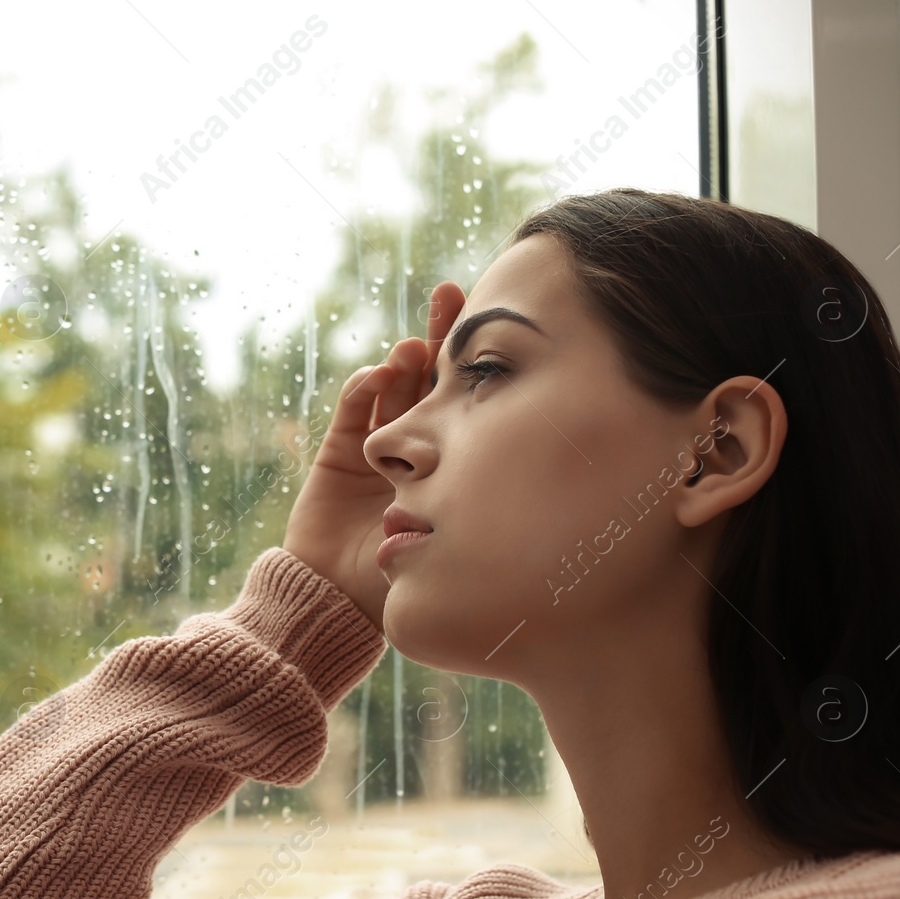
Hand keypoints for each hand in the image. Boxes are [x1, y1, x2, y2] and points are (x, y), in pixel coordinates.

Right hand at [282, 281, 465, 633]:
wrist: (339, 604)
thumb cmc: (409, 581)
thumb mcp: (464, 536)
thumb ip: (493, 506)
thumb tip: (561, 471)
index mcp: (447, 465)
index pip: (464, 403)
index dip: (475, 365)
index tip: (499, 322)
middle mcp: (412, 450)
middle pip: (428, 380)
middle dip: (439, 337)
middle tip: (453, 294)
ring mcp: (373, 449)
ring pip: (393, 389)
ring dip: (404, 361)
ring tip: (420, 343)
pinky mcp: (338, 455)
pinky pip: (354, 412)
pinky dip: (366, 389)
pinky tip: (382, 374)